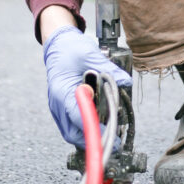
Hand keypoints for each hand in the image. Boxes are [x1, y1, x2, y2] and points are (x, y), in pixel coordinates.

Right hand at [43, 25, 131, 147]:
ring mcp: (56, 107)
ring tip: (108, 133)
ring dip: (88, 135)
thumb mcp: (90, 54)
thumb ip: (108, 69)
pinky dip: (83, 128)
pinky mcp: (60, 107)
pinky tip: (97, 123)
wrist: (57, 43)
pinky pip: (70, 126)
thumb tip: (126, 81)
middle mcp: (56, 103)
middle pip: (72, 133)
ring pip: (70, 133)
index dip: (94, 129)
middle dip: (92, 139)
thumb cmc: (71, 48)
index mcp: (62, 91)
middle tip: (113, 140)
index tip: (110, 137)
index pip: (77, 117)